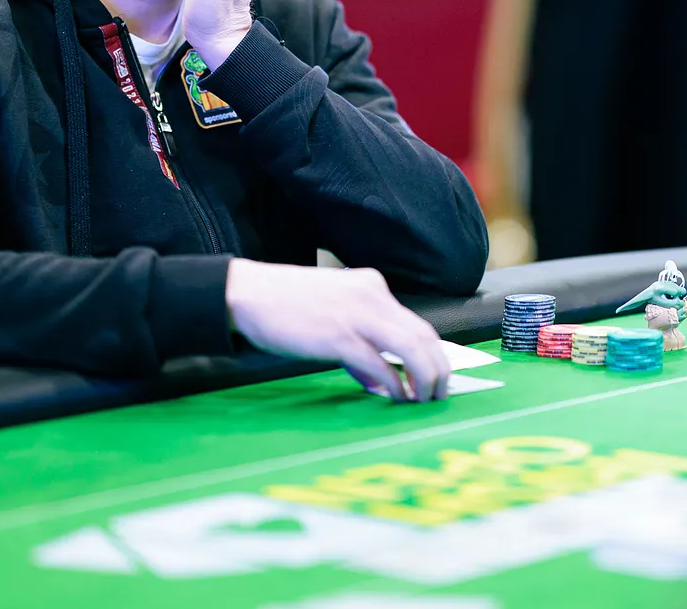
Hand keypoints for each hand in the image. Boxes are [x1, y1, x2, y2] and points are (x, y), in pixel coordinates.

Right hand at [225, 259, 450, 401]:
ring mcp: (357, 315)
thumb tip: (379, 378)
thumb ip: (359, 341)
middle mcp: (372, 296)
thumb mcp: (333, 313)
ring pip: (411, 348)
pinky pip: (379, 364)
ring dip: (424, 378)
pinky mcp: (338, 336)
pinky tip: (393, 397)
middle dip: (438, 369)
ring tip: (423, 400)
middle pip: (424, 336)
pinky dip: (392, 384)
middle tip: (439, 395)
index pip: (417, 323)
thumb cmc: (284, 305)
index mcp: (371, 286)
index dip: (433, 354)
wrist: (247, 293)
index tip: (435, 377)